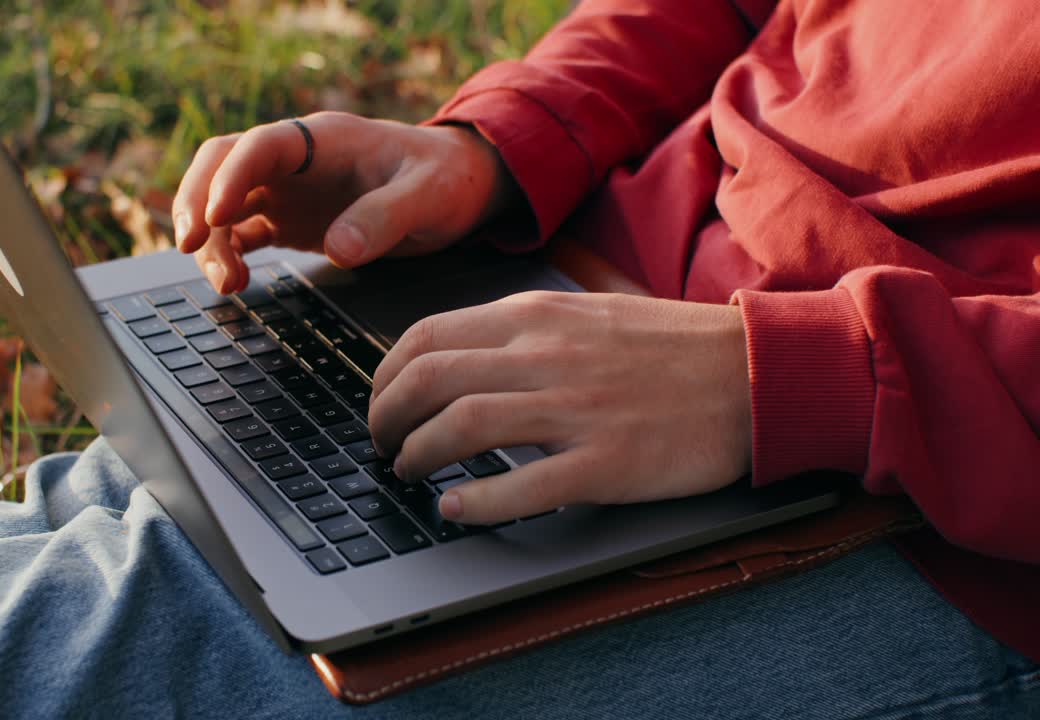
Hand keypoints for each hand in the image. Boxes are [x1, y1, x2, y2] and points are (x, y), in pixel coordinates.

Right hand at [172, 112, 516, 292]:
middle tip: (190, 246)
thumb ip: (385, 217)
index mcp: (323, 139)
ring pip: (222, 202)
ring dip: (211, 240)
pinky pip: (241, 233)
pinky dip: (228, 256)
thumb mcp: (428, 195)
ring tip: (228, 284)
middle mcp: (294, 161)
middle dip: (195, 201)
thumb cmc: (444, 178)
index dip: (231, 176)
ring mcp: (286, 191)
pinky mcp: (288, 221)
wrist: (457, 187)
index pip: (260, 146)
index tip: (216, 215)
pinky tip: (235, 285)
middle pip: (220, 165)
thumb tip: (338, 249)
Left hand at [368, 292, 753, 524]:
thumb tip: (458, 358)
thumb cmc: (672, 347)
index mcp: (538, 315)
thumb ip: (523, 330)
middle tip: (381, 444)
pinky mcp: (608, 461)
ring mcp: (578, 408)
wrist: (758, 372)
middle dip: (385, 417)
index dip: (384, 375)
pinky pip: (524, 485)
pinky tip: (455, 509)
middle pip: (430, 380)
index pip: (427, 336)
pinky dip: (476, 501)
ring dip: (418, 454)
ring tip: (408, 472)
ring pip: (463, 425)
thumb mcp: (587, 313)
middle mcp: (548, 354)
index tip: (379, 401)